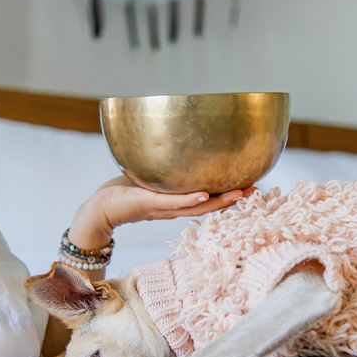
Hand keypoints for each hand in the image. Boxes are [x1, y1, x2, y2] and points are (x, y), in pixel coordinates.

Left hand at [69, 176, 256, 247]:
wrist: (99, 209)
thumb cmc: (121, 192)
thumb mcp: (148, 178)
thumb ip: (164, 170)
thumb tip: (178, 148)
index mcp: (178, 203)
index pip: (209, 200)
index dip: (230, 195)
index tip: (250, 187)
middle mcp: (175, 209)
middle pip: (210, 206)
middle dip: (234, 199)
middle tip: (256, 191)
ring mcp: (164, 208)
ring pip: (197, 207)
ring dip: (219, 201)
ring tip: (239, 194)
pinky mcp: (149, 204)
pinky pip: (173, 203)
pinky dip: (189, 200)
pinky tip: (204, 195)